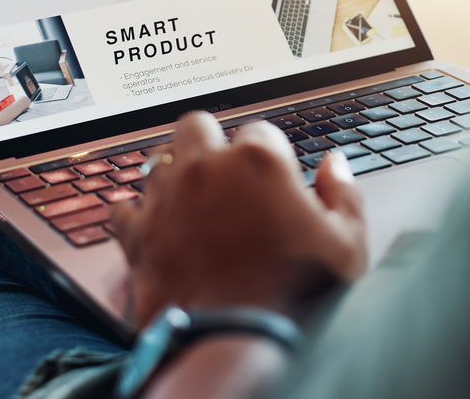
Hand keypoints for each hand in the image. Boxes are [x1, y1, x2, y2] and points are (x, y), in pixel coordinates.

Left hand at [113, 112, 366, 326]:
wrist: (237, 344)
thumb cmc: (295, 297)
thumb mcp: (346, 245)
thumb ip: (343, 194)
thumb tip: (334, 165)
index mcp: (258, 161)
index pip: (261, 130)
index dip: (270, 155)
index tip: (273, 180)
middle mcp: (205, 168)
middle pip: (196, 125)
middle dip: (209, 141)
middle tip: (224, 173)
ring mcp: (165, 198)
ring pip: (157, 160)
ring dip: (172, 173)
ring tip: (190, 198)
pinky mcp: (138, 234)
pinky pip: (122, 207)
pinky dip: (136, 214)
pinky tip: (153, 226)